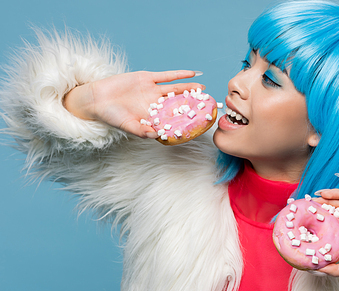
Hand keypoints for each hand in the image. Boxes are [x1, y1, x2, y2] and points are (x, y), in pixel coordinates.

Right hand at [64, 70, 204, 137]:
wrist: (96, 98)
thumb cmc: (111, 116)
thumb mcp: (127, 126)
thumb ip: (142, 131)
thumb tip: (157, 136)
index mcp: (153, 117)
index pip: (175, 119)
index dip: (188, 120)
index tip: (202, 123)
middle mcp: (156, 104)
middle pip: (179, 103)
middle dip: (193, 104)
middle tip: (209, 104)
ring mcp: (153, 90)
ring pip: (176, 89)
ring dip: (190, 88)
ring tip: (204, 89)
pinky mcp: (147, 77)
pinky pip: (167, 76)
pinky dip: (179, 75)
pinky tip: (192, 74)